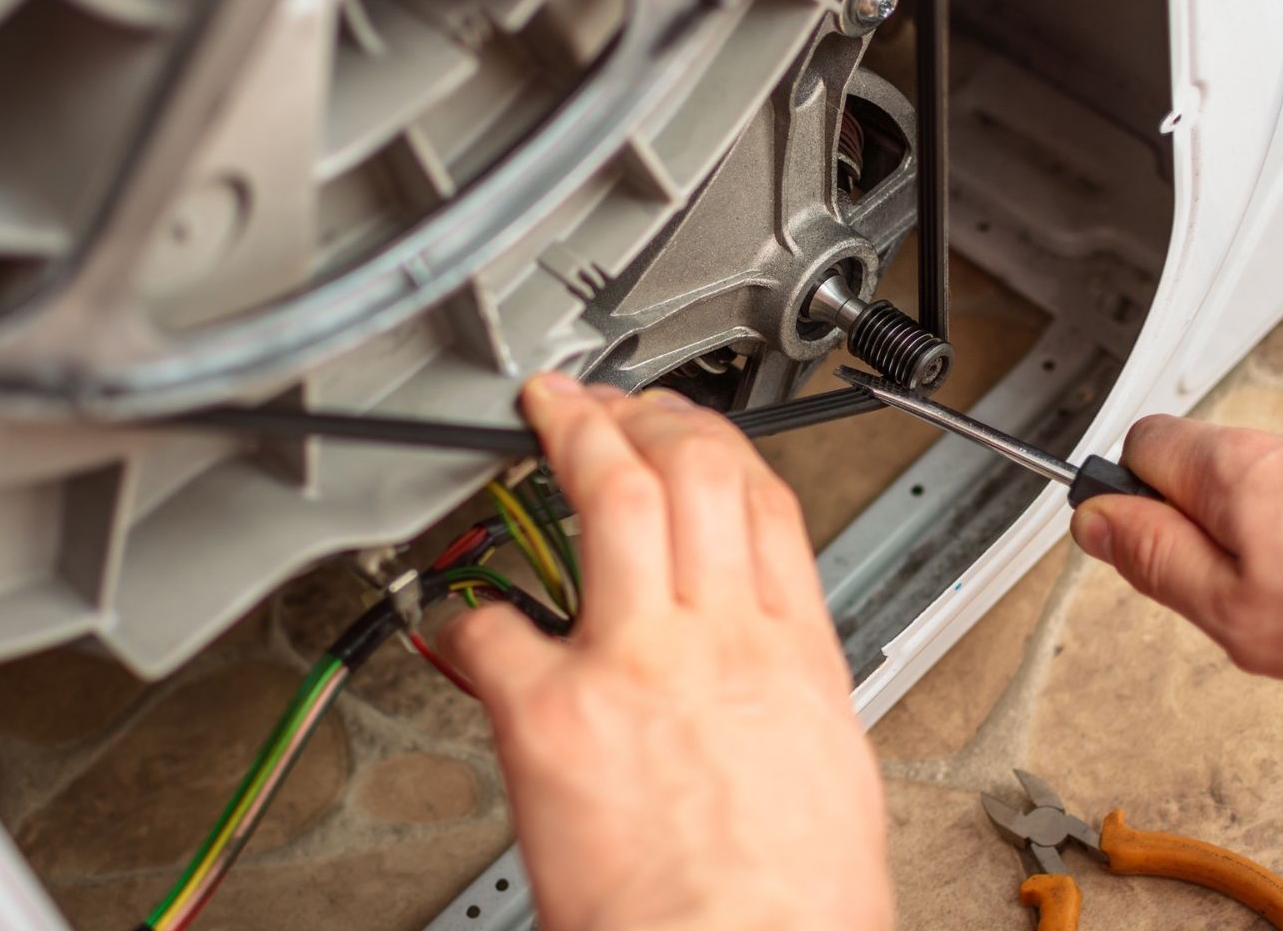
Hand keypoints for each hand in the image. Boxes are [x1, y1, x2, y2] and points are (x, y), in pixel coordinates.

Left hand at [438, 373, 891, 930]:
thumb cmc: (791, 910)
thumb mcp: (828, 774)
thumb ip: (784, 699)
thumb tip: (756, 681)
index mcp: (794, 659)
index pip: (762, 504)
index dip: (715, 442)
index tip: (684, 428)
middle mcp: (719, 642)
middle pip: (690, 473)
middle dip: (641, 416)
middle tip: (603, 403)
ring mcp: (634, 664)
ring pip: (613, 500)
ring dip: (573, 440)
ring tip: (546, 416)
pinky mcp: (554, 713)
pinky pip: (493, 629)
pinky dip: (464, 613)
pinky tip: (454, 611)